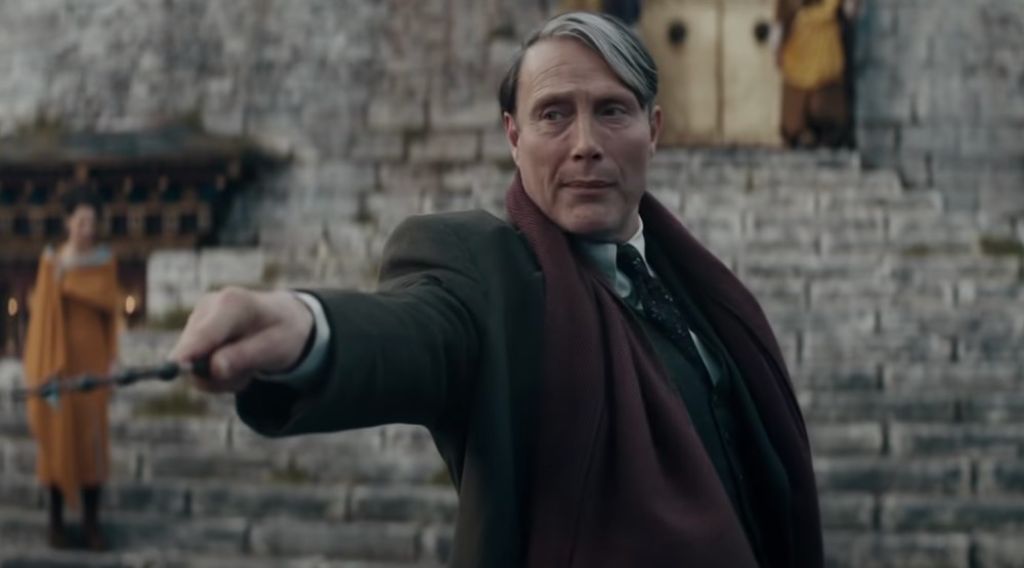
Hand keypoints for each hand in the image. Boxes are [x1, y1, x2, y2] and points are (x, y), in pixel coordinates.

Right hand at [169, 287, 313, 392]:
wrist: (282, 320)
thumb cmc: (282, 332)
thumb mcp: (274, 348)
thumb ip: (245, 357)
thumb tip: (214, 369)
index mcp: (233, 303)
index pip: (205, 333)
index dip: (188, 352)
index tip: (173, 368)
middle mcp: (209, 306)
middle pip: (192, 351)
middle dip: (217, 374)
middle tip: (248, 377)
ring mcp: (198, 318)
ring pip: (192, 363)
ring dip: (221, 376)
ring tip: (248, 363)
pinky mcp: (193, 332)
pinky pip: (194, 366)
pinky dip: (216, 373)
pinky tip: (235, 360)